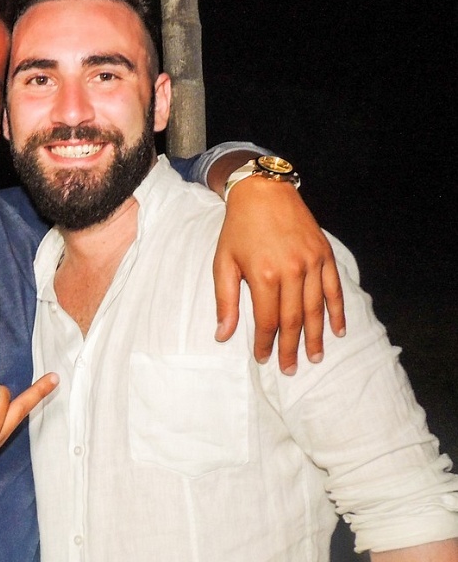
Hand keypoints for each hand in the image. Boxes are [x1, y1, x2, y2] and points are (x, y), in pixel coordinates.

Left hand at [213, 178, 345, 373]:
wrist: (263, 192)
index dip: (266, 343)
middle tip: (290, 369)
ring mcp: (311, 262)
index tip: (264, 358)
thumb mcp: (223, 264)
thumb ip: (225, 302)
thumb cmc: (238, 230)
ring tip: (315, 357)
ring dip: (316, 336)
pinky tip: (337, 330)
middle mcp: (291, 271)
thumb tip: (223, 336)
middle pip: (294, 320)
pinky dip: (337, 311)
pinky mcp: (324, 254)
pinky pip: (333, 289)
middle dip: (291, 348)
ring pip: (316, 308)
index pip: (268, 320)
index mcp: (263, 275)